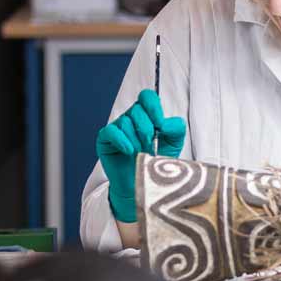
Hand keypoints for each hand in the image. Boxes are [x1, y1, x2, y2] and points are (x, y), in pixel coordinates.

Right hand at [96, 89, 186, 222]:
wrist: (143, 184)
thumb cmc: (157, 161)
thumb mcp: (174, 143)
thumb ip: (176, 128)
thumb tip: (164, 124)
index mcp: (147, 115)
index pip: (147, 97)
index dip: (154, 107)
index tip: (160, 126)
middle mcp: (131, 118)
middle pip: (137, 110)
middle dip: (146, 129)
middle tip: (149, 145)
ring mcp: (117, 128)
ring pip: (125, 122)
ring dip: (136, 139)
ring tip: (140, 152)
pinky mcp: (105, 140)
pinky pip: (111, 131)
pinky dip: (122, 141)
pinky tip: (129, 151)